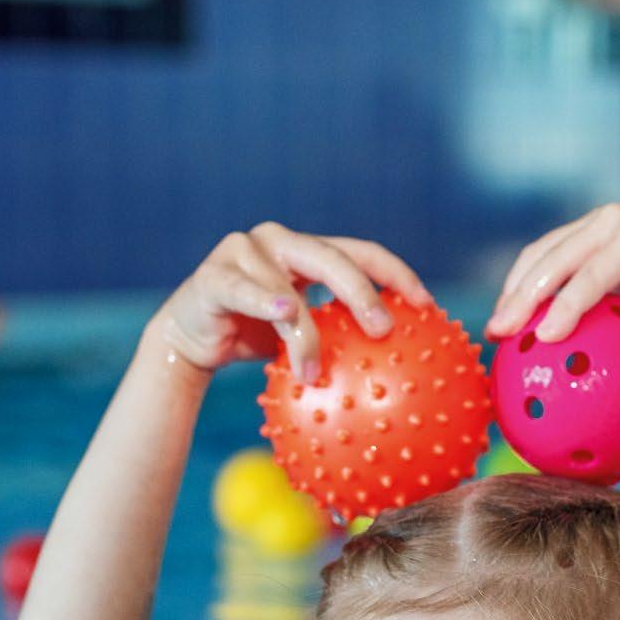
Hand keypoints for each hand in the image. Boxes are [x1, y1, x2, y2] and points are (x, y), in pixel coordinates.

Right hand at [153, 224, 430, 374]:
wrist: (191, 343)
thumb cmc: (255, 340)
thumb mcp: (304, 338)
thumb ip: (343, 339)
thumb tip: (404, 377)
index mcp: (309, 252)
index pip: (362, 253)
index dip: (397, 274)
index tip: (428, 306)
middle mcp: (280, 242)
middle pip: (333, 257)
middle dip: (363, 291)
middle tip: (384, 330)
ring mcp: (244, 251)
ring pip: (288, 287)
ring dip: (304, 333)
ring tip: (315, 370)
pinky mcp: (213, 273)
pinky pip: (244, 290)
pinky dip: (265, 300)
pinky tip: (285, 313)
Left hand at [484, 204, 619, 346]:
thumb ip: (593, 326)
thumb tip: (560, 365)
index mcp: (595, 237)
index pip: (542, 260)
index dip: (514, 291)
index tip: (500, 328)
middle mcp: (601, 223)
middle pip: (541, 258)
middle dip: (511, 297)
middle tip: (494, 334)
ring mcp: (615, 226)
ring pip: (558, 263)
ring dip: (528, 301)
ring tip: (510, 334)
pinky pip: (589, 277)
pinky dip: (566, 305)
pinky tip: (549, 332)